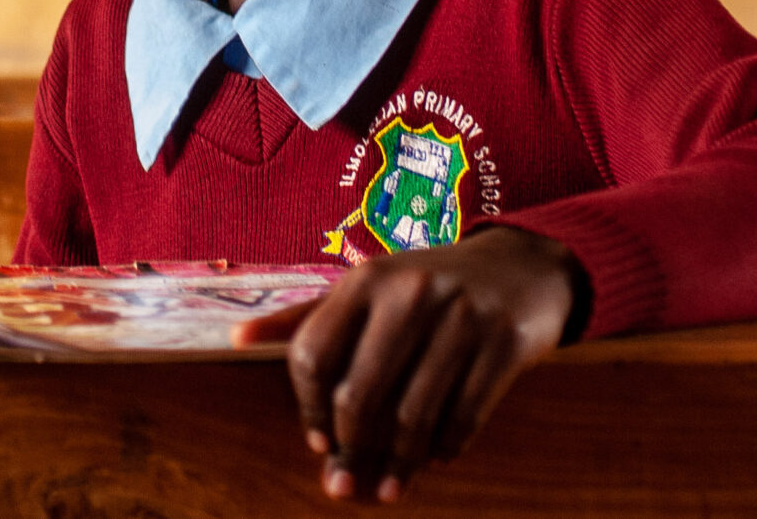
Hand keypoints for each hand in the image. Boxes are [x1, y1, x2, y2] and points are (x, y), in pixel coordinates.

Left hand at [233, 227, 580, 502]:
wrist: (520, 266)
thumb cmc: (426, 287)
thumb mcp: (368, 288)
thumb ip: (307, 317)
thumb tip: (237, 341)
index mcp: (367, 279)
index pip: (314, 354)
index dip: (308, 409)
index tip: (317, 442)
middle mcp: (412, 291)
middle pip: (359, 394)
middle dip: (349, 449)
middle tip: (346, 482)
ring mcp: (463, 315)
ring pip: (414, 414)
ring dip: (398, 463)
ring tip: (388, 489)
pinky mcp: (505, 341)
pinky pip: (466, 415)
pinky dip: (446, 447)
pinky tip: (437, 458)